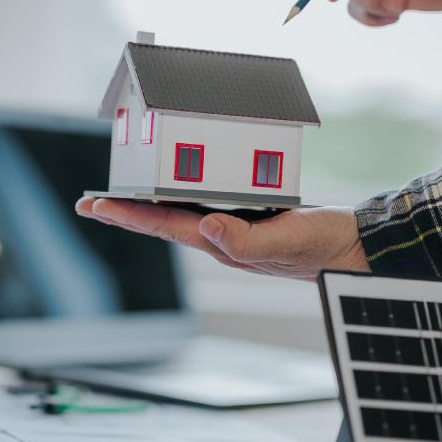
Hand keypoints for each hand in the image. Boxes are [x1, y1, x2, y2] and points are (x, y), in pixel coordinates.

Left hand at [75, 198, 368, 281]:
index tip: (96, 205)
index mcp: (223, 244)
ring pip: (177, 216)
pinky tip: (174, 191)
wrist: (351, 249)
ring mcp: (232, 230)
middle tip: (91, 203)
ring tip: (120, 198)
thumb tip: (206, 227)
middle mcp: (220, 239)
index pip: (164, 227)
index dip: (128, 215)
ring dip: (145, 207)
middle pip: (161, 224)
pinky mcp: (247, 219)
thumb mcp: (286, 241)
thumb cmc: (321, 248)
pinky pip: (202, 207)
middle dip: (124, 214)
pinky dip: (178, 198)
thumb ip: (245, 240)